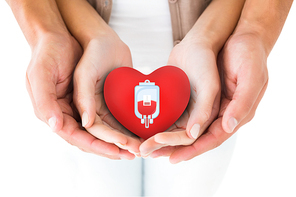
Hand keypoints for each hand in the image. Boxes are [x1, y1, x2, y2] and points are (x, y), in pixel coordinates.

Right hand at [26, 33, 133, 159]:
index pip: (77, 137)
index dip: (97, 146)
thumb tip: (66, 126)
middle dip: (112, 147)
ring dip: (120, 140)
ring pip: (103, 130)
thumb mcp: (43, 73)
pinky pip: (110, 117)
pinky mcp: (96, 99)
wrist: (64, 35)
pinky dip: (121, 126)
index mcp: (55, 112)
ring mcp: (85, 107)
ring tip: (138, 147)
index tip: (116, 151)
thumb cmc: (49, 52)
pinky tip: (136, 130)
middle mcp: (71, 114)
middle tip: (133, 154)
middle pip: (93, 138)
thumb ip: (51, 100)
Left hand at [152, 33, 267, 162]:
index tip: (173, 158)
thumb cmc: (248, 54)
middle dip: (173, 147)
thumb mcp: (250, 77)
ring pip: (184, 127)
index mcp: (234, 114)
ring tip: (146, 145)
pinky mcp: (195, 96)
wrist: (236, 35)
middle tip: (151, 153)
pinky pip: (180, 112)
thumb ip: (240, 104)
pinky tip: (151, 124)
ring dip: (166, 137)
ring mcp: (205, 105)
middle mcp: (218, 114)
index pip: (212, 139)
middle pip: (194, 137)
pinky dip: (166, 120)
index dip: (193, 150)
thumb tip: (226, 128)